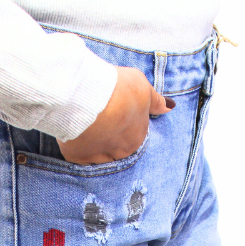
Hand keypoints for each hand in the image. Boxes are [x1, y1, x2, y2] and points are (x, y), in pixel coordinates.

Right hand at [57, 67, 173, 164]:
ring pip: (98, 153)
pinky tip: (75, 131)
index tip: (114, 109)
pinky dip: (77, 145)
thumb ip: (155, 101)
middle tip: (99, 115)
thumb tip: (170, 107)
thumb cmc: (117, 89)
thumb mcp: (142, 87)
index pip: (133, 133)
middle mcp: (121, 153)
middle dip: (109, 134)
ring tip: (86, 122)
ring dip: (93, 141)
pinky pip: (79, 155)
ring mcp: (99, 158)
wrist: (87, 96)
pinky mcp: (78, 158)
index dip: (123, 120)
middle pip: (116, 146)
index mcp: (138, 138)